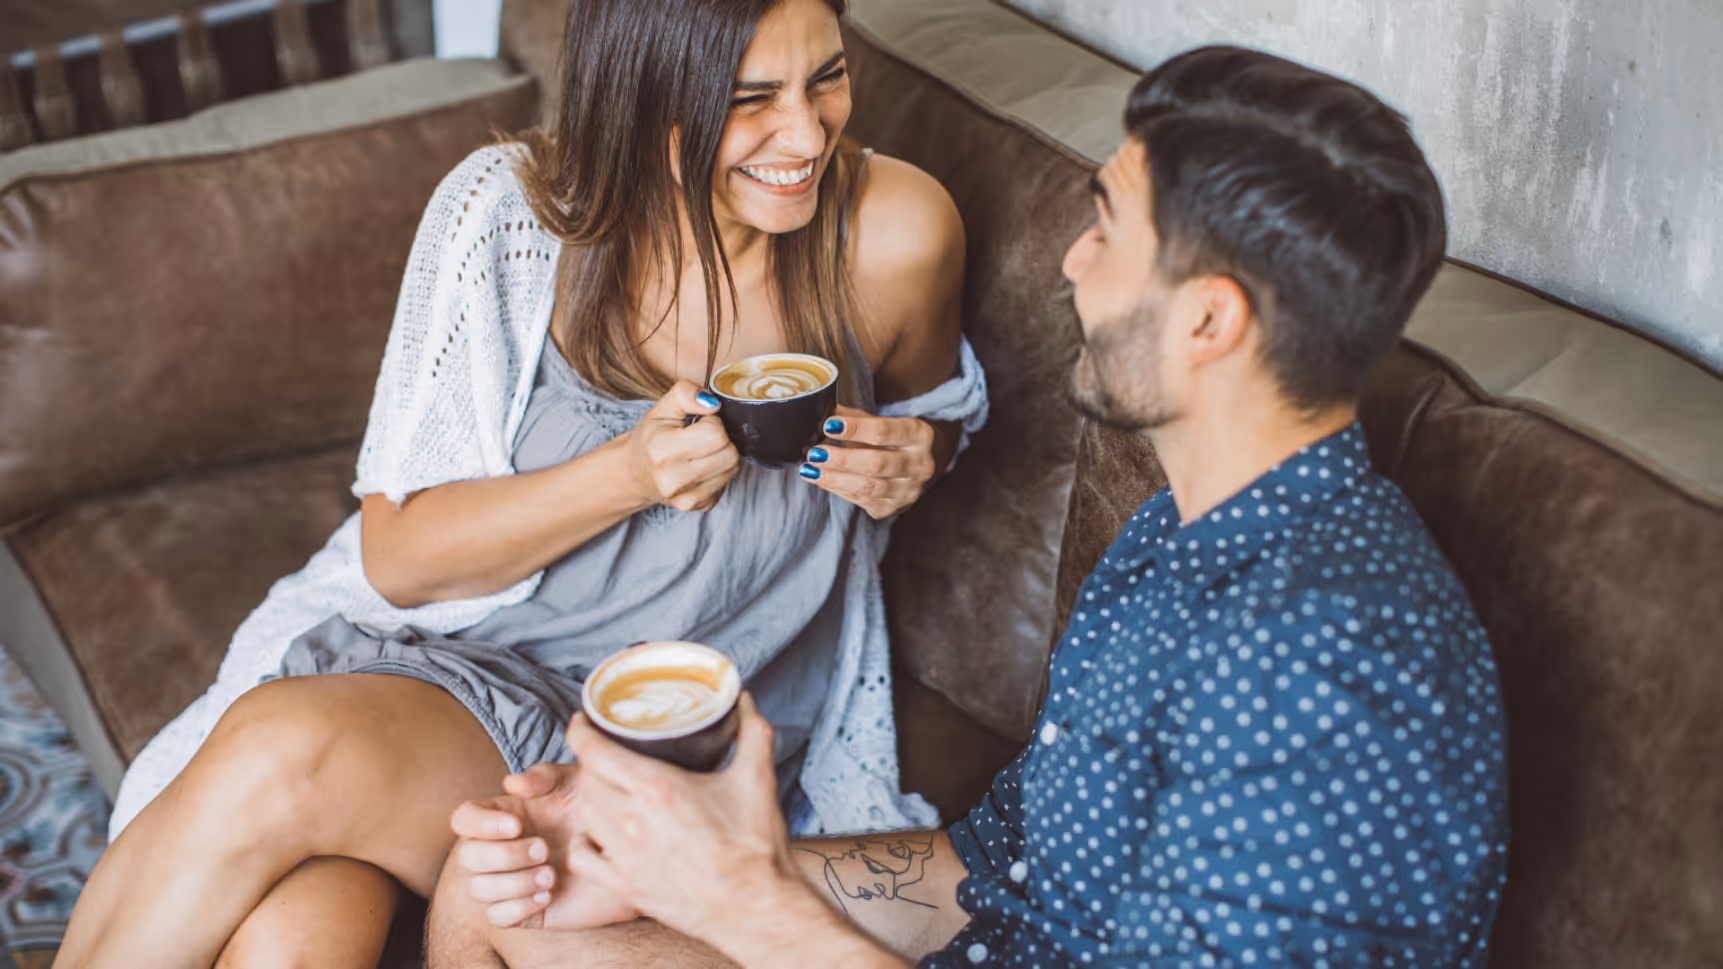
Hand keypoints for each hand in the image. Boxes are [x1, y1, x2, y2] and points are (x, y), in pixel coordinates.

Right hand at [448, 764, 639, 930]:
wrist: (626, 853)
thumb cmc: (595, 811)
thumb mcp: (576, 783)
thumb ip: (545, 777)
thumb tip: (510, 783)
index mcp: (502, 816)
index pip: (464, 819)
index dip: (480, 823)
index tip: (517, 825)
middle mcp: (497, 849)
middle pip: (466, 857)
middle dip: (504, 855)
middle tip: (545, 850)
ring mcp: (507, 881)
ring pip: (478, 889)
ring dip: (514, 883)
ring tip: (552, 875)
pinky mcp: (521, 910)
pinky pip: (497, 917)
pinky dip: (518, 907)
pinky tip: (547, 896)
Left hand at [561, 694, 802, 947]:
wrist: (755, 907)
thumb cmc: (755, 847)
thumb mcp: (757, 779)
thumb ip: (752, 733)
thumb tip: (744, 700)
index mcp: (659, 789)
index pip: (595, 751)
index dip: (581, 731)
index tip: (583, 722)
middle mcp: (633, 822)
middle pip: (586, 779)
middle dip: (590, 761)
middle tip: (604, 754)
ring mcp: (625, 857)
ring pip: (584, 814)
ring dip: (590, 796)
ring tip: (605, 788)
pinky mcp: (625, 885)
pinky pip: (583, 856)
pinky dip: (585, 841)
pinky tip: (600, 833)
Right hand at [621, 381, 739, 512]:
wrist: (634, 474)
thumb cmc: (650, 439)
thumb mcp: (660, 409)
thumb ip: (684, 394)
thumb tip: (712, 402)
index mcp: (662, 451)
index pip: (716, 434)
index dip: (712, 422)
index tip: (698, 423)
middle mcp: (673, 480)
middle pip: (730, 454)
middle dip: (721, 440)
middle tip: (701, 437)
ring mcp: (687, 498)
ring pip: (732, 469)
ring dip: (722, 456)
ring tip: (701, 452)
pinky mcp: (699, 507)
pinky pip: (726, 484)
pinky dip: (718, 473)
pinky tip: (700, 469)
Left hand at [798, 405, 939, 518]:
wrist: (919, 466)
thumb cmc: (895, 439)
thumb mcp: (881, 422)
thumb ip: (854, 417)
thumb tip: (821, 408)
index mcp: (919, 435)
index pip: (884, 431)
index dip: (855, 428)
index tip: (828, 425)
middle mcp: (920, 465)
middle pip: (876, 464)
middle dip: (841, 459)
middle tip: (815, 453)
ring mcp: (908, 491)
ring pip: (868, 487)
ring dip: (834, 478)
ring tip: (809, 469)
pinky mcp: (893, 507)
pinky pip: (861, 500)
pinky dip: (837, 489)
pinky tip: (820, 479)